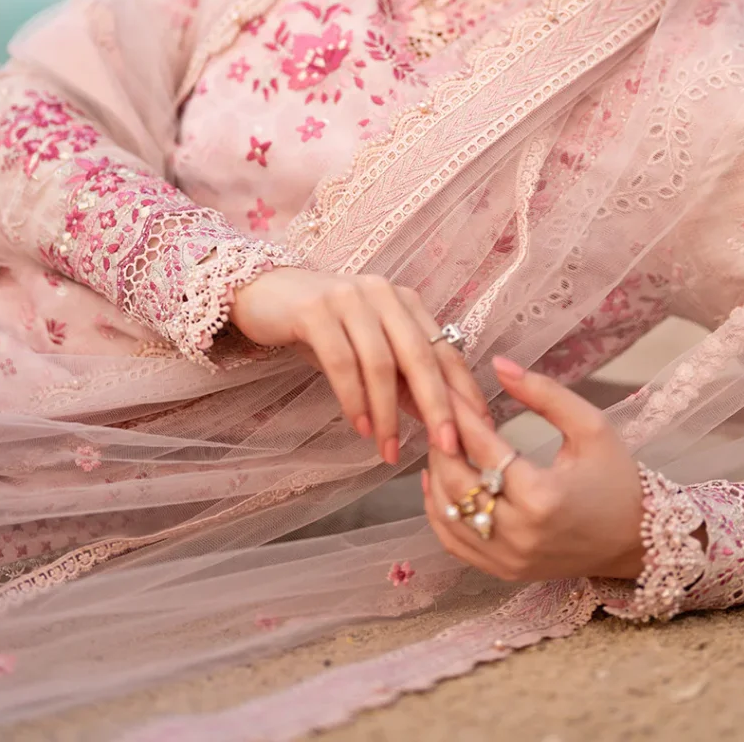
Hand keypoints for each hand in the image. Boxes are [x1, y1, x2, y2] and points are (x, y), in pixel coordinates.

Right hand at [230, 267, 492, 462]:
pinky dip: (353, 398)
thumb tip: (440, 422)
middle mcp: (383, 293)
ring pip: (380, 363)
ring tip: (388, 450)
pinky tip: (360, 425)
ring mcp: (349, 298)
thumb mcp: (367, 350)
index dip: (464, 390)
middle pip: (420, 355)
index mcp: (404, 302)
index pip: (444, 349)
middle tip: (448, 447)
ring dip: (387, 413)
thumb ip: (401, 378)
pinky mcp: (315, 310)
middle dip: (438, 405)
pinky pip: (342, 361)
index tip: (481, 430)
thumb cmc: (322, 328)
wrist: (263, 294)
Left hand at [422, 356, 644, 581]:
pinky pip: (454, 542)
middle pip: (456, 483)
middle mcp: (520, 533)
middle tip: (435, 411)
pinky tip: (439, 480)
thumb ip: (543, 393)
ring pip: (447, 514)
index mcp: (542, 496)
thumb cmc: (617, 477)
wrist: (637, 539)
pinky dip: (439, 510)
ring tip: (439, 440)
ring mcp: (509, 558)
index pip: (483, 448)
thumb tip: (498, 364)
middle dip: (441, 442)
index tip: (444, 386)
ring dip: (436, 474)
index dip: (460, 413)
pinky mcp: (503, 571)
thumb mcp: (590, 426)